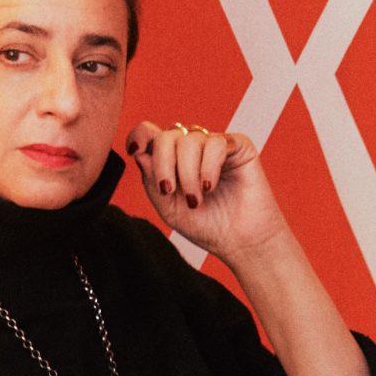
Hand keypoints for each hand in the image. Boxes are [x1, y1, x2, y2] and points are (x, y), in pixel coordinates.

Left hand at [125, 120, 286, 261]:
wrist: (241, 242)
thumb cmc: (206, 226)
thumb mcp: (168, 208)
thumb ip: (152, 181)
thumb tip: (140, 153)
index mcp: (172, 159)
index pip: (151, 133)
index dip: (139, 135)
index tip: (134, 150)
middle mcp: (192, 148)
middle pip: (166, 136)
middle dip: (163, 163)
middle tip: (170, 190)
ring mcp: (214, 145)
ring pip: (189, 140)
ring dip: (187, 172)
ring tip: (195, 199)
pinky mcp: (238, 146)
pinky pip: (215, 142)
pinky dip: (208, 166)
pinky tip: (210, 186)